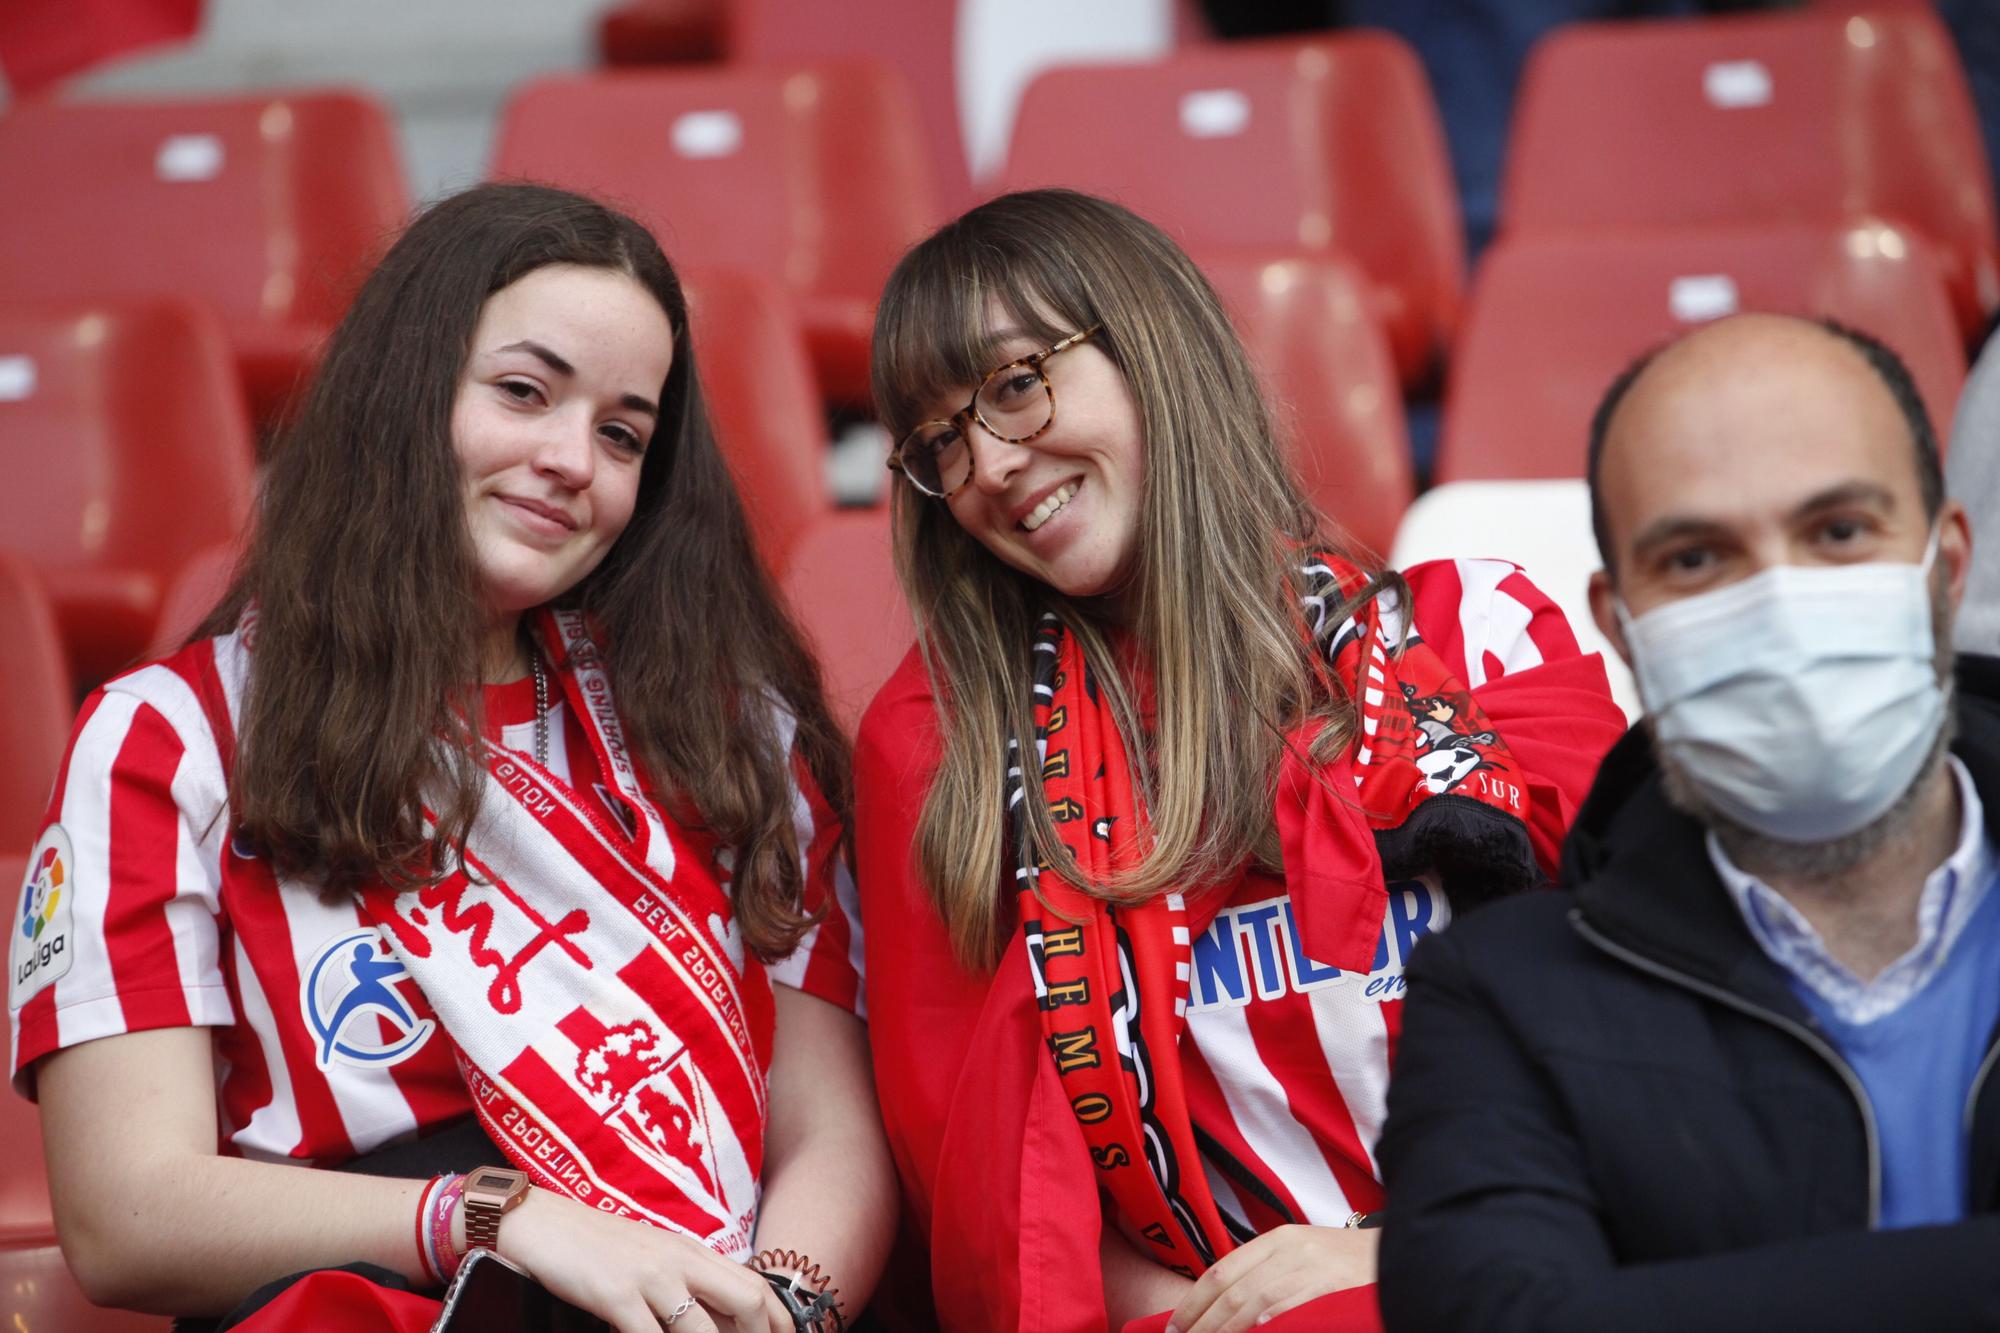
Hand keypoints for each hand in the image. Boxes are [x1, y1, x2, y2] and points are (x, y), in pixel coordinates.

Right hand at [494, 1188, 790, 1332]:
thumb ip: (686, 1283)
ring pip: (702, 1330)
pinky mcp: (617, 1294)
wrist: (539, 1223)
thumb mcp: (651, 1257)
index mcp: (693, 1251)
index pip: (755, 1286)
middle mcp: (680, 1260)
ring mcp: (650, 1276)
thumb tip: (718, 1319)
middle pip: (746, 1302)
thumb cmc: (594, 1247)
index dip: (779, 1322)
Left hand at [1164, 1224, 1377, 1332]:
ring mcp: (1311, 1268)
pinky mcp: (1330, 1289)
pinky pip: (1286, 1311)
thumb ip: (1265, 1275)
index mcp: (1277, 1239)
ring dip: (1224, 1331)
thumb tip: (1223, 1308)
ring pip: (1253, 1305)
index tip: (1174, 1328)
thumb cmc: (1348, 1266)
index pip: (1220, 1271)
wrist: (1404, 1254)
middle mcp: (1290, 1250)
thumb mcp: (1302, 1258)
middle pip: (1231, 1291)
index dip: (1193, 1302)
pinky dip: (1263, 1327)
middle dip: (1202, 1323)